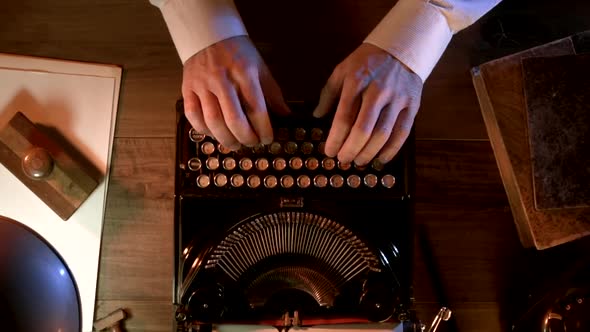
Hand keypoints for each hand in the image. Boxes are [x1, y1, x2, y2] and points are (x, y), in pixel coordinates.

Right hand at [182, 35, 289, 149]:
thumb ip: (272, 93)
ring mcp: (202, 85)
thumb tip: (285, 116)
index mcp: (244, 73)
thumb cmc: (238, 53)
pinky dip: (204, 130)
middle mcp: (222, 79)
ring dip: (226, 139)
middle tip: (252, 144)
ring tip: (235, 144)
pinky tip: (215, 134)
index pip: (256, 108)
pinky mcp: (187, 89)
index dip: (263, 129)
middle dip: (245, 138)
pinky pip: (193, 116)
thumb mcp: (260, 67)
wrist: (208, 35)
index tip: (267, 139)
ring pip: (212, 121)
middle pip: (234, 119)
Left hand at [313, 43, 422, 165]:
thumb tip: (317, 116)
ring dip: (369, 153)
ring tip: (358, 161)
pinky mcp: (412, 106)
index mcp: (356, 82)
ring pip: (383, 134)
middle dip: (351, 150)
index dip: (336, 139)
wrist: (402, 48)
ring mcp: (397, 99)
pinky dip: (391, 150)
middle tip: (343, 160)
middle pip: (363, 130)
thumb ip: (329, 93)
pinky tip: (380, 159)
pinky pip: (402, 133)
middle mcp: (377, 92)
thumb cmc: (367, 62)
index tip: (329, 152)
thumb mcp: (342, 70)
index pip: (344, 117)